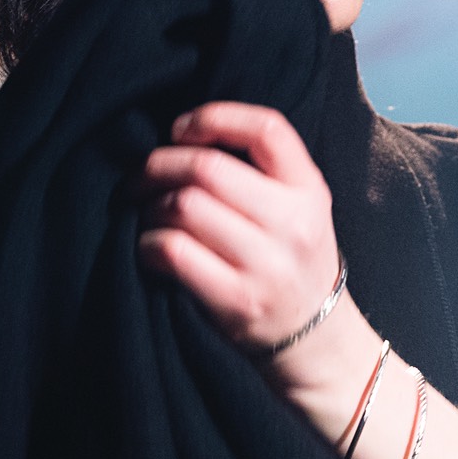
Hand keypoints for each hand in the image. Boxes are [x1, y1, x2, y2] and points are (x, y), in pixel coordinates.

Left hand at [137, 102, 366, 393]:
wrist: (315, 341)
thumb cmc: (293, 263)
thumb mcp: (301, 209)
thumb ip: (262, 172)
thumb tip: (182, 138)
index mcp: (310, 190)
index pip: (266, 129)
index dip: (215, 117)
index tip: (181, 129)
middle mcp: (294, 224)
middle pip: (208, 167)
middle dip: (159, 164)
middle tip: (141, 176)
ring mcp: (267, 264)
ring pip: (184, 206)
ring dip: (151, 206)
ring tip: (150, 214)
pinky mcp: (237, 301)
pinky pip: (173, 251)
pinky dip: (149, 243)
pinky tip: (152, 247)